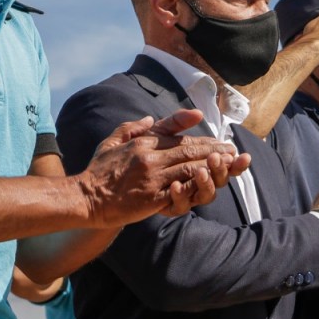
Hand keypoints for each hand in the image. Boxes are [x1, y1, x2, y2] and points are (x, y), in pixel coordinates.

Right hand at [80, 109, 251, 225]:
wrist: (84, 198)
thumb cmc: (98, 171)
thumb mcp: (113, 141)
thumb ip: (133, 128)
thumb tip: (152, 120)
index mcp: (144, 143)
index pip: (180, 137)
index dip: (203, 139)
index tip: (220, 140)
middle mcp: (151, 157)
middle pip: (191, 150)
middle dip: (215, 150)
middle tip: (233, 151)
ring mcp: (153, 177)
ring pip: (191, 167)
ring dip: (214, 165)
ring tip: (230, 165)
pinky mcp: (153, 197)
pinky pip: (182, 189)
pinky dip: (198, 185)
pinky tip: (212, 183)